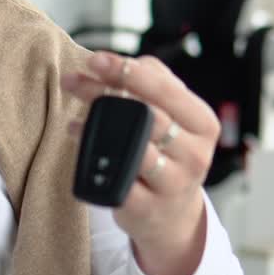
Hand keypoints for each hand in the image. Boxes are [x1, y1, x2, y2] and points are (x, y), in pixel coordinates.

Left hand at [61, 51, 221, 274]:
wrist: (173, 215)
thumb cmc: (168, 152)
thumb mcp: (175, 116)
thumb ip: (155, 82)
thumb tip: (124, 62)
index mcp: (202, 123)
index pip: (164, 89)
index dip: (127, 71)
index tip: (95, 59)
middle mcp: (195, 154)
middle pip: (145, 114)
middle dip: (102, 92)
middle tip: (71, 80)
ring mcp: (173, 184)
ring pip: (133, 147)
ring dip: (96, 124)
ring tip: (74, 113)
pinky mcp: (147, 208)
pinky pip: (117, 179)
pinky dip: (91, 157)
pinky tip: (78, 137)